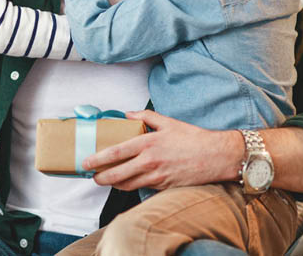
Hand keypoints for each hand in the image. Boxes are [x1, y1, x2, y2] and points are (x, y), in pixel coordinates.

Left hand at [81, 110, 241, 190]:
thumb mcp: (168, 121)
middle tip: (92, 177)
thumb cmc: (193, 138)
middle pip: (117, 174)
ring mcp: (157, 177)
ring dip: (114, 184)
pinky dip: (131, 186)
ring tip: (107, 179)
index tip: (86, 162)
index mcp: (148, 143)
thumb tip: (127, 114)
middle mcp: (150, 162)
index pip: (115, 153)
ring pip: (128, 185)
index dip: (98, 159)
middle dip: (101, 177)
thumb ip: (145, 116)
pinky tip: (127, 182)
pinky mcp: (164, 187)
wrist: (216, 156)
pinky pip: (142, 188)